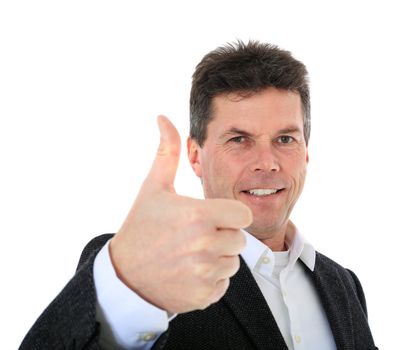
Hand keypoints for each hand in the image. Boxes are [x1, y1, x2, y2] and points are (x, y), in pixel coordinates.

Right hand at [109, 115, 251, 313]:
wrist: (124, 273)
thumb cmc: (141, 226)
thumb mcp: (153, 187)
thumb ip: (167, 152)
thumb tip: (163, 117)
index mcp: (198, 216)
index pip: (242, 215)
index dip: (229, 214)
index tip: (212, 216)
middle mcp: (204, 246)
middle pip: (239, 239)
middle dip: (223, 235)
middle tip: (195, 235)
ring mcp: (204, 274)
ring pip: (233, 262)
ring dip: (217, 257)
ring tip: (190, 253)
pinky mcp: (203, 296)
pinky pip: (223, 283)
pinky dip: (211, 279)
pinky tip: (188, 271)